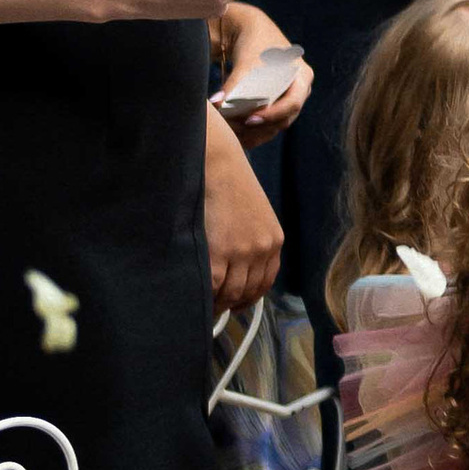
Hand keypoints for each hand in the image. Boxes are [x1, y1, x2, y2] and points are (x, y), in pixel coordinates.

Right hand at [202, 109, 285, 315]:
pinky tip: (194, 297)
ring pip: (230, 292)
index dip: (248, 297)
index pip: (265, 281)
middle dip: (230, 303)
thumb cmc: (226, 182)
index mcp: (273, 239)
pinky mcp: (219, 252)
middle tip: (211, 308)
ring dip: (215, 302)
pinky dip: (204, 296)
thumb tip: (234, 267)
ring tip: (200, 304)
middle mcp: (263, 248)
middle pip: (247, 291)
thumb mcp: (250, 212)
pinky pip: (213, 286)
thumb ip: (249, 238)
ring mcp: (242, 252)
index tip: (234, 303)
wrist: (215, 161)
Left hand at [212, 0, 311, 138]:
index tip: (250, 119)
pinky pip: (269, 125)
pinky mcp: (276, 105)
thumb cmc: (254, 44)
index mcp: (302, 76)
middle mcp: (300, 91)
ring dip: (255, 133)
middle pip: (284, 118)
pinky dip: (254, 132)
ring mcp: (289, 99)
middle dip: (260, 127)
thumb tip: (218, 104)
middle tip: (236, 130)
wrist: (250, 33)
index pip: (292, 103)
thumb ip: (234, 84)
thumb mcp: (247, 62)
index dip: (273, 114)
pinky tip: (237, 138)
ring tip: (233, 137)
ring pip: (276, 125)